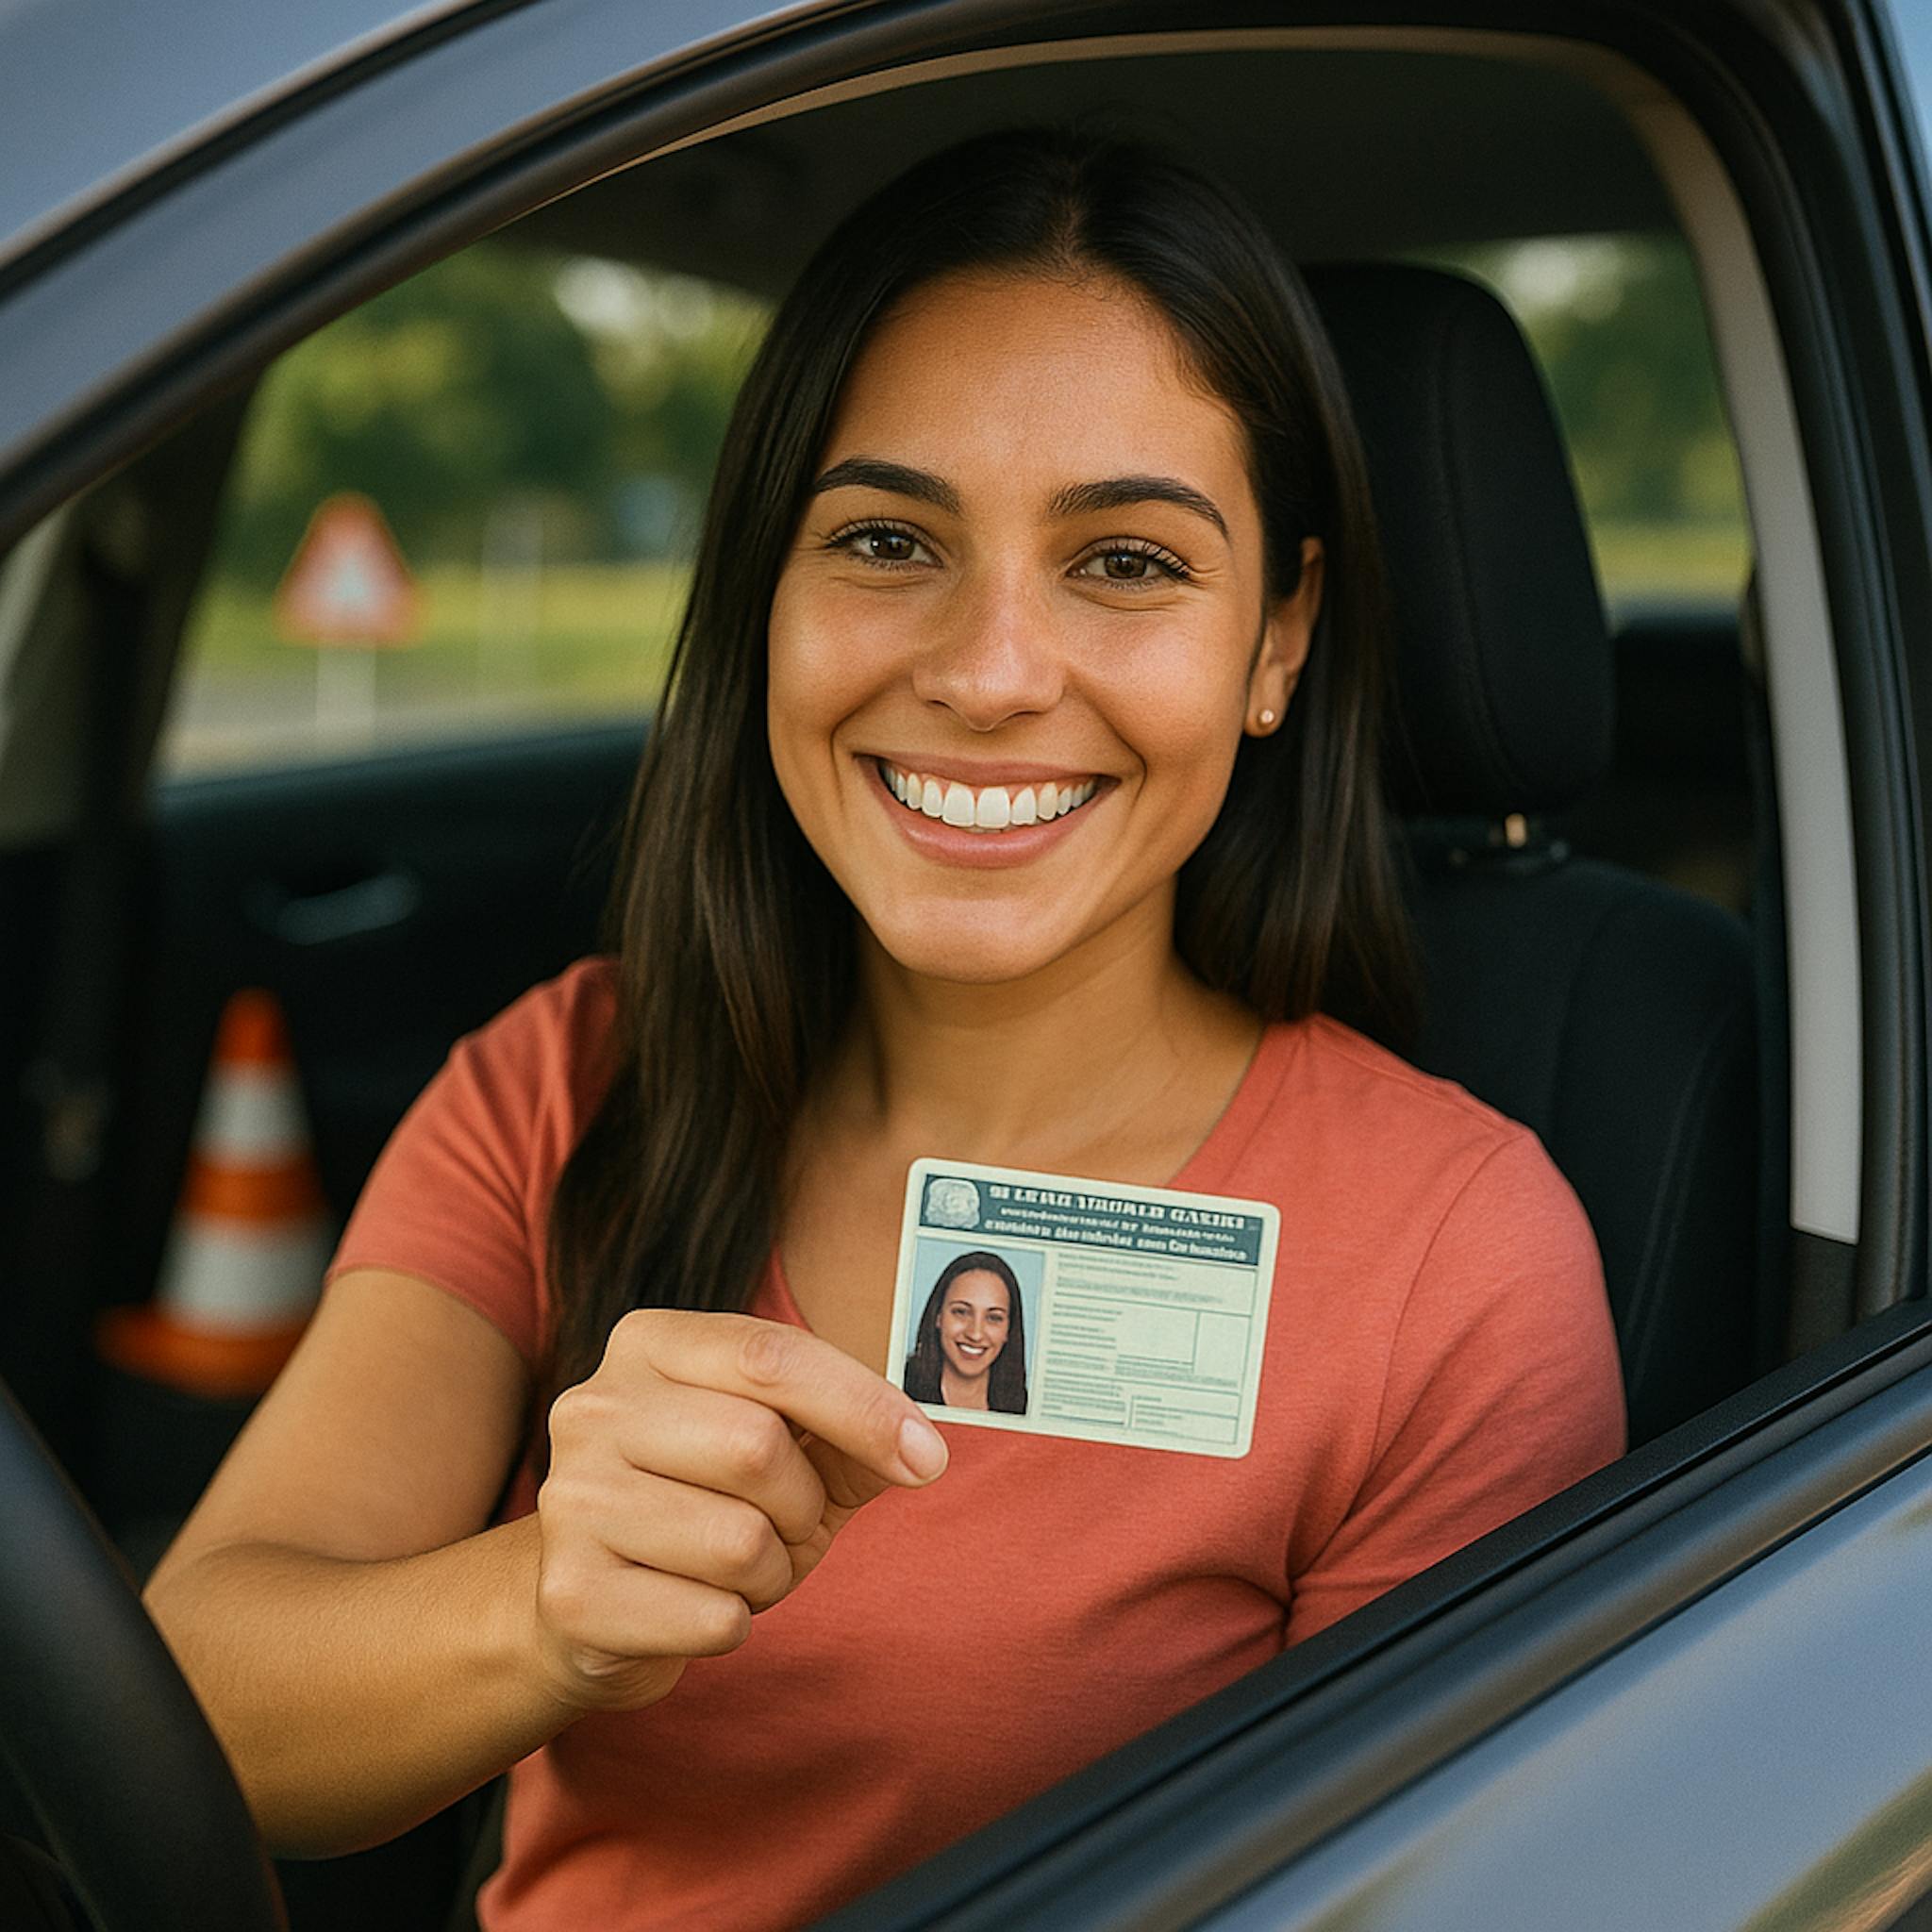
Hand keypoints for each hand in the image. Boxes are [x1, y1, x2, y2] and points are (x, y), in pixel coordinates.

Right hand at [528, 1309, 947, 1713]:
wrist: (593, 1601)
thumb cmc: (707, 1505)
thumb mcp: (785, 1447)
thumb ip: (851, 1432)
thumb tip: (922, 1451)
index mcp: (650, 1345)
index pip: (770, 1355)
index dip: (863, 1406)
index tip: (927, 1457)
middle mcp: (594, 1407)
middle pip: (757, 1447)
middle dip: (803, 1504)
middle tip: (786, 1524)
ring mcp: (571, 1499)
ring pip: (739, 1542)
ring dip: (770, 1572)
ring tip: (733, 1567)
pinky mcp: (570, 1595)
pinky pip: (713, 1619)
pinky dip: (733, 1625)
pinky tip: (692, 1606)